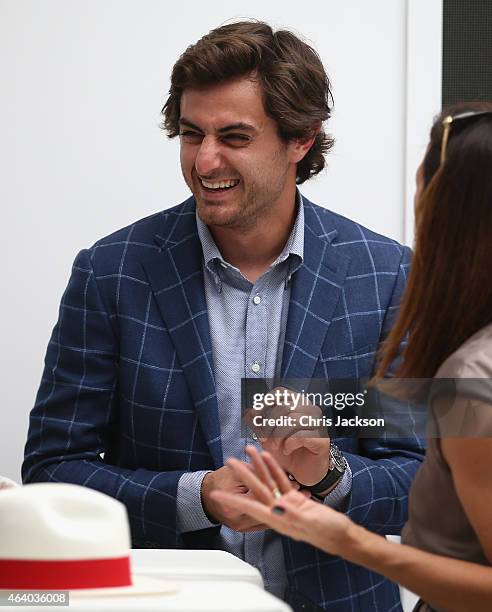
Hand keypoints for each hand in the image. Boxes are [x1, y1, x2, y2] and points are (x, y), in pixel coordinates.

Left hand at [210, 446, 352, 555]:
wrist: (342, 535)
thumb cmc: (329, 532)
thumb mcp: (310, 523)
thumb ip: (292, 515)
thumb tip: (275, 508)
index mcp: (278, 520)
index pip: (250, 507)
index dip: (233, 500)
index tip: (216, 495)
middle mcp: (278, 511)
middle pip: (256, 489)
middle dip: (243, 474)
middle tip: (230, 460)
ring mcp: (286, 504)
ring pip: (269, 482)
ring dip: (259, 466)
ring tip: (249, 450)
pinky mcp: (296, 499)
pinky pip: (282, 481)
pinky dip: (275, 469)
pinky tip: (268, 458)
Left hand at [247, 387, 330, 484]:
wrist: (302, 471)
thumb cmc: (286, 450)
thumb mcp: (267, 435)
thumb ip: (258, 422)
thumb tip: (249, 412)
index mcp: (296, 402)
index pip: (280, 392)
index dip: (265, 403)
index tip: (255, 416)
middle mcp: (309, 409)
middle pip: (284, 406)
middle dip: (269, 424)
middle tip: (263, 439)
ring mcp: (318, 423)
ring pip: (293, 419)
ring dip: (278, 435)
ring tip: (274, 446)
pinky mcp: (322, 439)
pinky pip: (301, 436)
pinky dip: (289, 444)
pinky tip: (287, 450)